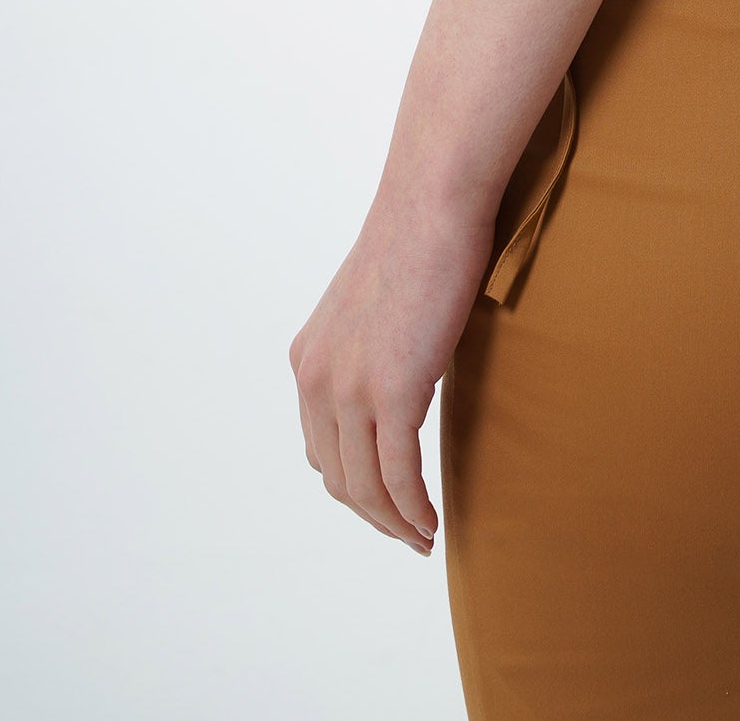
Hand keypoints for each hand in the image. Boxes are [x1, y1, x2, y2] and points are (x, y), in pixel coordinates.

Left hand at [290, 181, 497, 553]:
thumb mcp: (373, 305)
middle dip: (373, 515)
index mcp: (307, 359)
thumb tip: (399, 376)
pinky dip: (413, 509)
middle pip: (338, 477)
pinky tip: (432, 523)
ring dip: (394, 522)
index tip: (387, 504)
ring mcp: (349, 388)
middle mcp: (316, 379)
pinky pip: (399, 474)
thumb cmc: (418, 238)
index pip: (321, 449)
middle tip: (410, 533)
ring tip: (423, 537)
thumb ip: (370, 348)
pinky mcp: (391, 391)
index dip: (353, 487)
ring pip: (365, 486)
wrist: (432, 202)